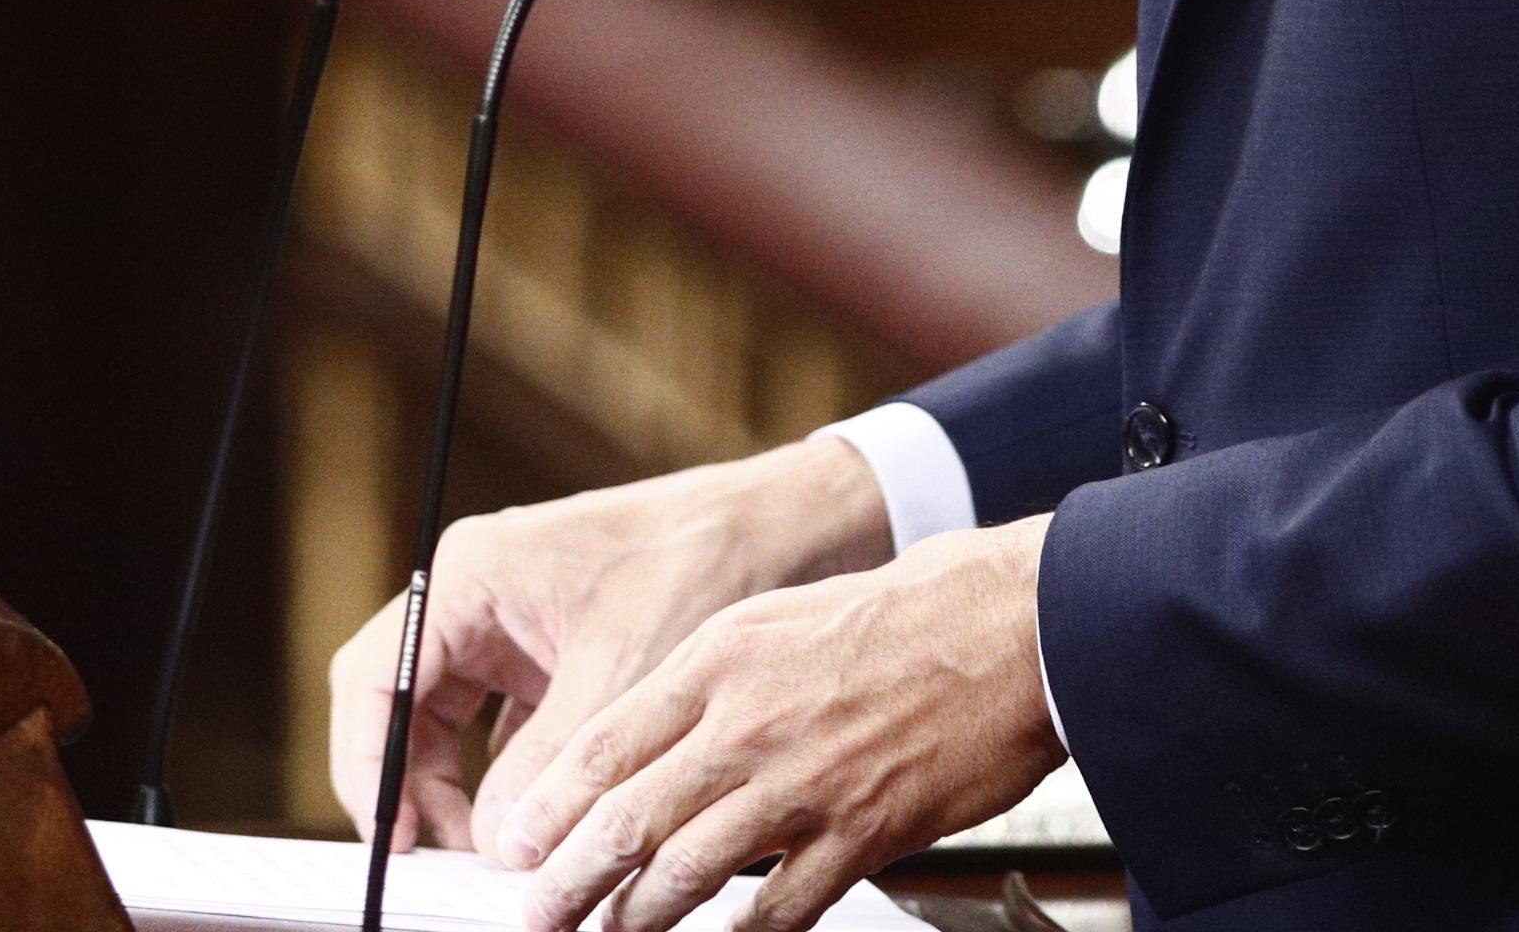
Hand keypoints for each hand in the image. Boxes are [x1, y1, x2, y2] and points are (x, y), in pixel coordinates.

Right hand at [327, 439, 890, 861]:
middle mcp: (474, 596)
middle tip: (435, 859)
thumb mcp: (616, 676)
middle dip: (408, 784)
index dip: (368, 763)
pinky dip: (505, 778)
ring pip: (443, 722)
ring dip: (455, 787)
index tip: (392, 837)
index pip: (373, 677)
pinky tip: (530, 824)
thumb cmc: (696, 569)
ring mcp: (508, 626)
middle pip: (397, 704)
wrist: (777, 532)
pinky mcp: (545, 655)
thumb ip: (550, 765)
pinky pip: (496, 726)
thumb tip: (498, 846)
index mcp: (469, 576)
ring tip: (489, 852)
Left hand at [486, 516, 1062, 931]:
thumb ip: (704, 689)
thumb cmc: (896, 617)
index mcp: (718, 661)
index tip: (513, 845)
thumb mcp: (771, 623)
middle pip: (630, 819)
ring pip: (690, 871)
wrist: (1006, 626)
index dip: (551, 807)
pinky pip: (781, 908)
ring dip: (637, 919)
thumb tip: (640, 752)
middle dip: (570, 881)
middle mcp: (748, 723)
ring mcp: (804, 784)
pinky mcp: (862, 833)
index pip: (606, 746)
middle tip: (533, 917)